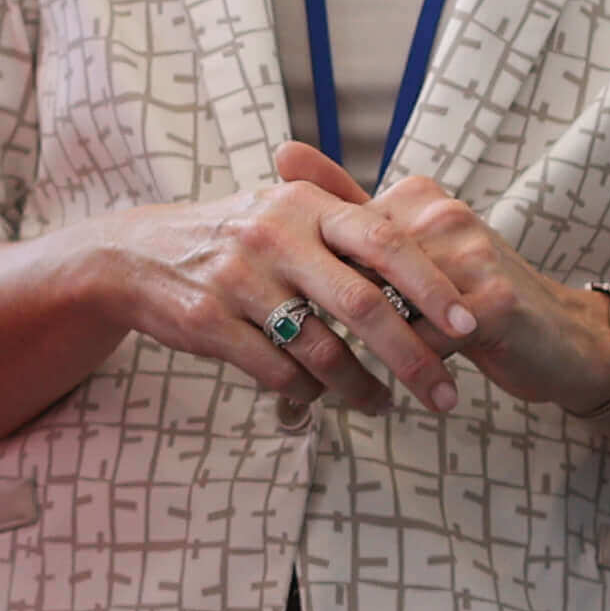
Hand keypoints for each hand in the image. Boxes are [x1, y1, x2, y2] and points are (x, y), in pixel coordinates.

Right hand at [76, 159, 470, 420]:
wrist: (140, 255)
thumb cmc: (235, 236)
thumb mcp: (286, 211)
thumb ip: (347, 227)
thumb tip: (430, 251)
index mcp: (307, 206)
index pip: (385, 242)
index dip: (432, 285)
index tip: (469, 324)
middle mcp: (276, 236)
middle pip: (363, 304)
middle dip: (412, 355)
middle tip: (444, 393)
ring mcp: (241, 279)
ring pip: (321, 349)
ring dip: (361, 387)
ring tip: (386, 405)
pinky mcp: (211, 322)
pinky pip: (277, 371)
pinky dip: (307, 392)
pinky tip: (323, 398)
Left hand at [278, 146, 609, 417]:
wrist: (562, 337)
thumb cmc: (475, 297)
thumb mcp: (412, 249)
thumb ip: (349, 204)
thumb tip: (282, 150)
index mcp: (416, 197)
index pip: (339, 242)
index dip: (321, 288)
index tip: (305, 317)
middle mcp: (441, 213)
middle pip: (356, 276)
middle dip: (338, 323)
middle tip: (322, 358)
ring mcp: (469, 252)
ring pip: (387, 310)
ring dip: (372, 352)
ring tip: (361, 382)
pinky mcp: (492, 299)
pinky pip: (427, 340)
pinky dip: (413, 370)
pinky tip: (415, 390)